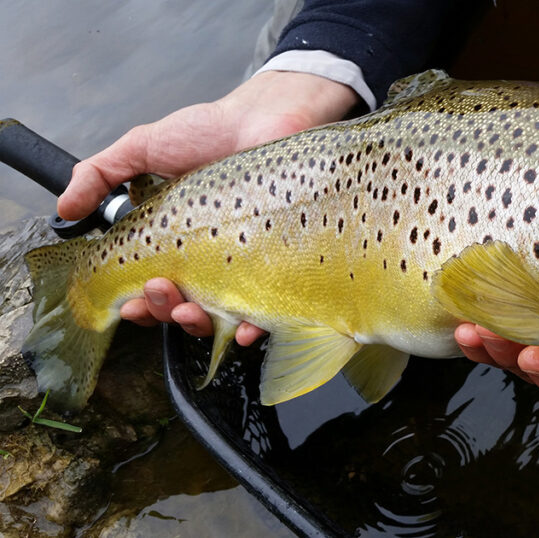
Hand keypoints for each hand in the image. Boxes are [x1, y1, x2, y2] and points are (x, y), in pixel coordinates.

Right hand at [66, 71, 359, 343]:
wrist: (268, 116)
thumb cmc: (211, 131)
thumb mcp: (144, 146)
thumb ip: (100, 174)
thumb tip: (64, 209)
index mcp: (172, 241)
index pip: (150, 288)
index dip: (137, 304)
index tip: (128, 300)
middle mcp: (208, 259)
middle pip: (180, 309)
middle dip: (163, 311)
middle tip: (159, 290)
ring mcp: (244, 263)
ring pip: (219, 316)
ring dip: (198, 324)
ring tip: (191, 308)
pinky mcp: (279, 263)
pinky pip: (269, 307)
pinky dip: (256, 326)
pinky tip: (248, 327)